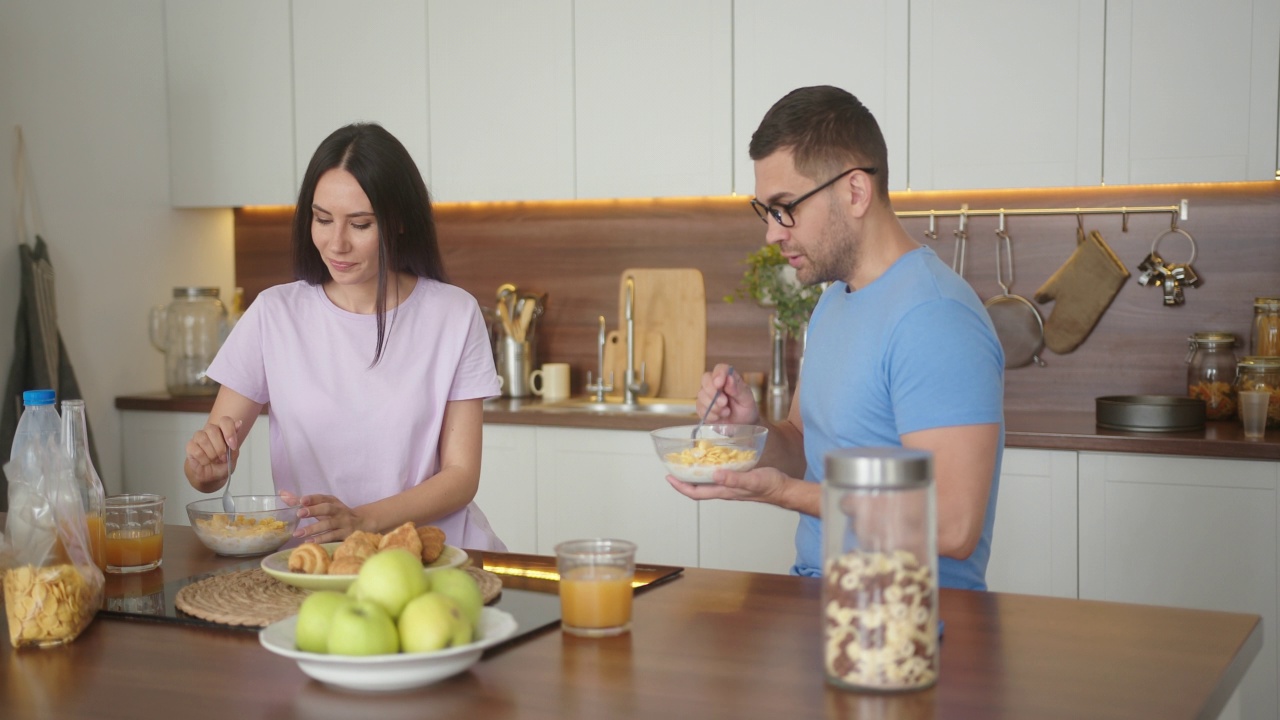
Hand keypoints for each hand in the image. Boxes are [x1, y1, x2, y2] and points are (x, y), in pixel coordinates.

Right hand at [184, 417, 240, 492]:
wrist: (211, 476)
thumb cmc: (222, 463)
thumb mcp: (234, 455)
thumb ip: (234, 440)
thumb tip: (239, 423)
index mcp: (222, 430)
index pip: (225, 421)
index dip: (229, 432)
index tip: (233, 446)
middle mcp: (210, 430)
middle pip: (212, 430)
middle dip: (220, 447)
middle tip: (223, 458)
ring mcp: (198, 437)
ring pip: (203, 439)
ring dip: (212, 454)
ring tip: (214, 460)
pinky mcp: (190, 446)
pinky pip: (197, 451)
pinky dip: (204, 460)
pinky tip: (206, 462)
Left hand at [281, 490, 367, 542]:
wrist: (362, 522)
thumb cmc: (336, 514)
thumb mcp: (323, 506)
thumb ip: (302, 501)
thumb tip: (282, 493)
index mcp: (332, 501)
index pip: (322, 498)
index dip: (312, 499)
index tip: (301, 500)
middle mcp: (339, 510)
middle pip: (327, 509)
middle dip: (314, 510)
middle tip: (299, 514)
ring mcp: (343, 522)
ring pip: (329, 524)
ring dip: (313, 529)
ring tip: (298, 534)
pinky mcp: (346, 534)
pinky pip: (333, 537)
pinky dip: (321, 539)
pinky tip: (310, 542)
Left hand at [664, 465, 790, 505]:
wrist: (784, 488)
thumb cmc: (770, 486)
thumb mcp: (752, 480)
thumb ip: (734, 479)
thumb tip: (715, 475)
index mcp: (725, 491)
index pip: (697, 492)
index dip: (681, 487)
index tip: (669, 477)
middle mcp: (724, 490)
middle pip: (698, 488)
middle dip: (684, 480)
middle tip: (674, 467)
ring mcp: (730, 486)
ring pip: (707, 482)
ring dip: (695, 475)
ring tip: (688, 463)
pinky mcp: (737, 480)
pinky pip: (718, 476)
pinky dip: (710, 469)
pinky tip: (711, 459)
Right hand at [696, 364, 758, 424]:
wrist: (742, 425)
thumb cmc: (746, 409)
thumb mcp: (747, 399)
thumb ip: (738, 389)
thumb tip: (729, 378)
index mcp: (728, 378)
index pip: (720, 368)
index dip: (718, 374)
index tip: (719, 384)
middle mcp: (715, 384)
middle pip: (705, 379)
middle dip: (712, 391)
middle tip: (724, 402)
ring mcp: (707, 396)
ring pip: (701, 395)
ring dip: (713, 406)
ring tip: (726, 412)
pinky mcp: (702, 408)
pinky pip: (700, 408)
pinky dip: (710, 414)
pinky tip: (719, 417)